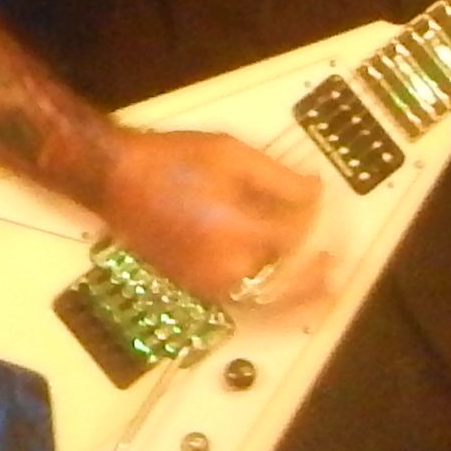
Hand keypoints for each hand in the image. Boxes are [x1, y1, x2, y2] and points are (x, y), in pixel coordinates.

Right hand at [89, 125, 323, 312]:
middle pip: (289, 280)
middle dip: (317, 272)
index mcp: (239, 232)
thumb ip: (280, 178)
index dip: (317, 223)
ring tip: (322, 285)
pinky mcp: (195, 287)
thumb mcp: (230, 154)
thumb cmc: (170, 160)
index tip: (325, 208)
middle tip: (337, 263)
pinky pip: (242, 297)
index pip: (298, 236)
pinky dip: (265, 295)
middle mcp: (227, 267)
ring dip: (295, 292)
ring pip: (267, 296)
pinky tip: (278, 283)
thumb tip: (316, 194)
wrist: (112, 179)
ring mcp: (209, 283)